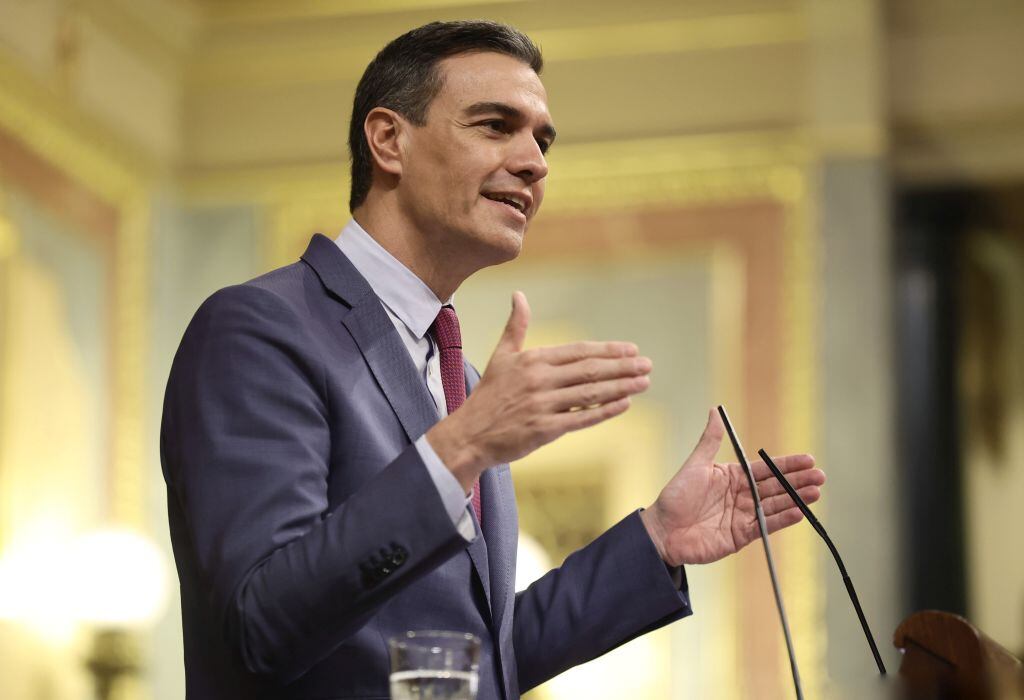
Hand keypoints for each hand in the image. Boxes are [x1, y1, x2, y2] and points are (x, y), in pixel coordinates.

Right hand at [426, 291, 651, 490]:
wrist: (470, 434)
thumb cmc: (488, 395)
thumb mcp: (501, 356)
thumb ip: (516, 326)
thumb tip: (519, 295)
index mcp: (532, 360)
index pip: (579, 352)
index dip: (608, 350)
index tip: (631, 350)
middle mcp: (539, 380)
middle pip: (590, 370)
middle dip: (623, 367)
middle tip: (647, 365)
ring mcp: (542, 405)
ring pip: (590, 394)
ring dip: (621, 387)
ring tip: (644, 382)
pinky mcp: (544, 430)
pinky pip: (581, 418)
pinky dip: (604, 411)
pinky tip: (624, 404)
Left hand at [640, 409, 824, 566]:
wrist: (662, 530)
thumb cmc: (675, 496)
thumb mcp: (695, 465)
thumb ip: (710, 440)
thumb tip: (715, 410)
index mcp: (732, 477)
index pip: (765, 468)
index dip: (787, 464)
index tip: (808, 459)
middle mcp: (741, 495)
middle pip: (775, 486)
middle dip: (798, 481)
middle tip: (820, 476)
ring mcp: (743, 516)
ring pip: (775, 505)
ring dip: (796, 499)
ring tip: (815, 492)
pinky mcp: (741, 536)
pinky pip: (766, 526)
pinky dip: (782, 519)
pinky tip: (799, 512)